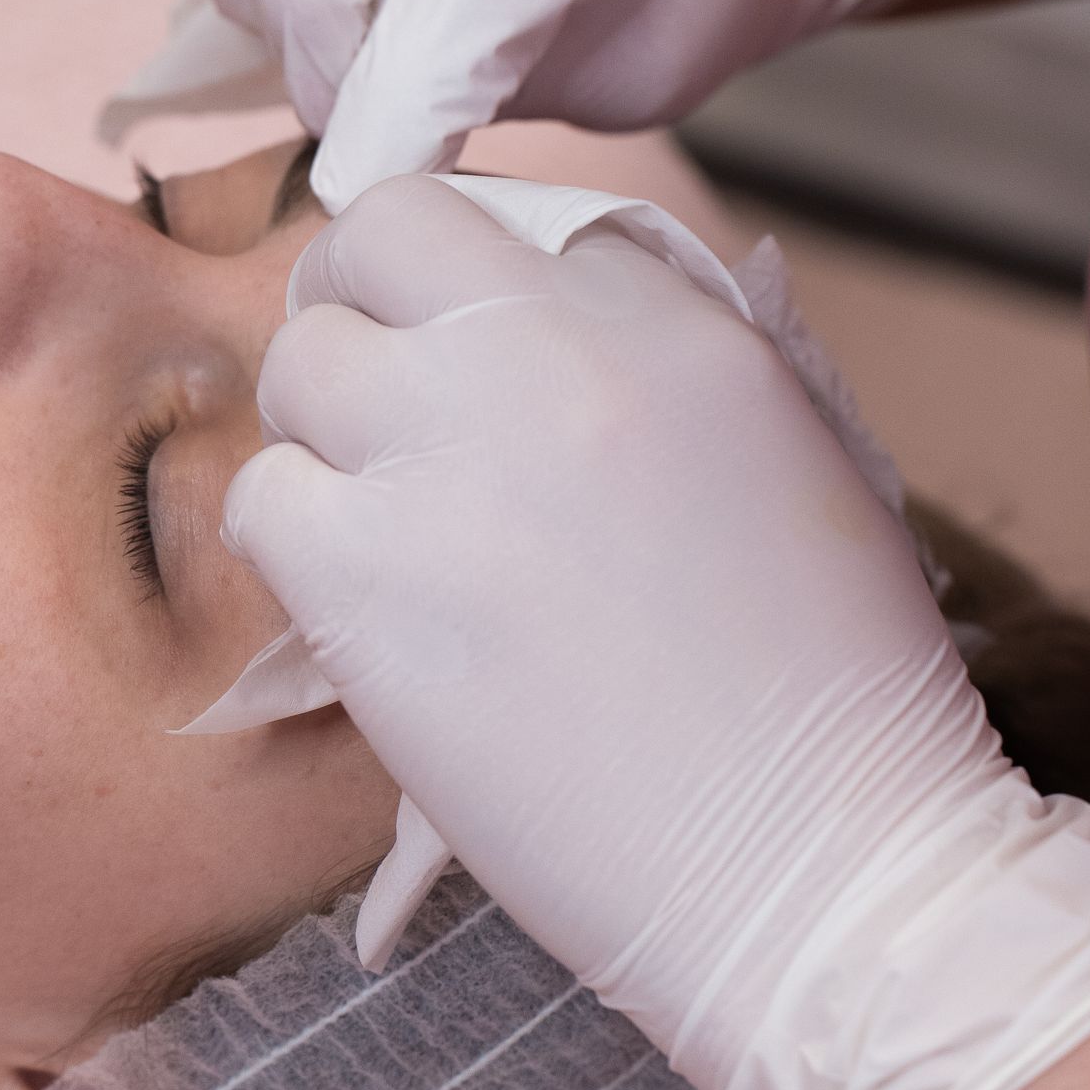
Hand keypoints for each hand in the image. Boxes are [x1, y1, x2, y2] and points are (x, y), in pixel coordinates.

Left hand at [224, 176, 1089, 1089]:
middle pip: (385, 236)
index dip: (476, 290)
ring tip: (388, 529)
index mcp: (675, 317)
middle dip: (362, 299)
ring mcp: (447, 451)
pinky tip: (368, 612)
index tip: (470, 356)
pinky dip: (298, 547)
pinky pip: (263, 496)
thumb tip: (539, 333)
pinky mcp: (364, 571)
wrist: (817, 867)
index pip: (524, 223)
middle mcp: (552, 350)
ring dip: (326, 435)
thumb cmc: (826, 695)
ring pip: (301, 363)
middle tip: (376, 395)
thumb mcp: (789, 460)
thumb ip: (662, 367)